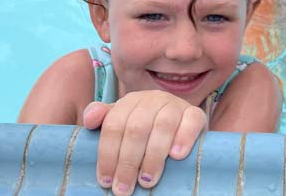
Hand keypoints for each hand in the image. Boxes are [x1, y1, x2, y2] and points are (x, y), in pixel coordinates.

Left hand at [83, 90, 206, 194]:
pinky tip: (176, 156)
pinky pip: (191, 122)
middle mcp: (153, 99)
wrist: (179, 125)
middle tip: (123, 189)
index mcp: (130, 101)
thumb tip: (89, 120)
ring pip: (163, 126)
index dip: (107, 154)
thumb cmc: (145, 132)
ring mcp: (175, 105)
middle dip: (128, 162)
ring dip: (153, 156)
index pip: (114, 125)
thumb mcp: (123, 125)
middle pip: (136, 128)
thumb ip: (104, 120)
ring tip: (147, 181)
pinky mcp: (196, 114)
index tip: (105, 181)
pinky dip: (183, 138)